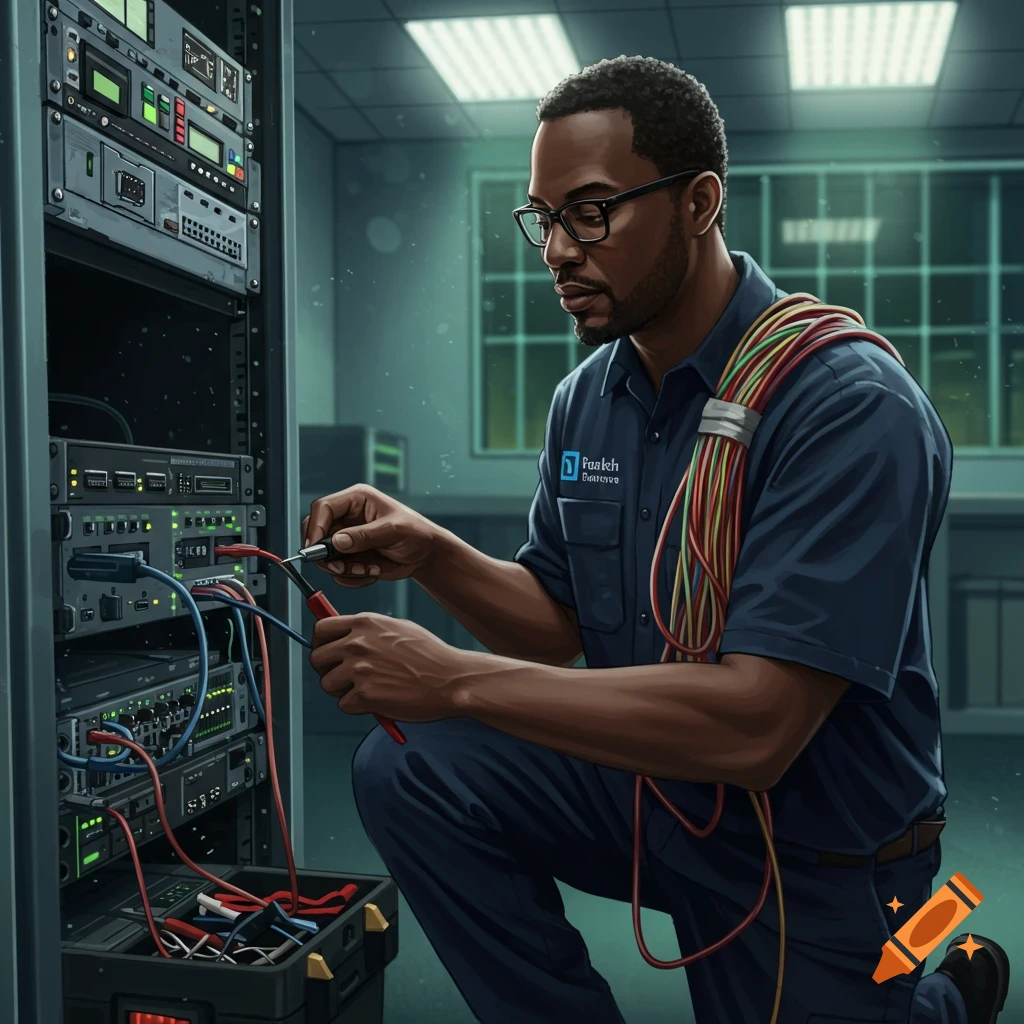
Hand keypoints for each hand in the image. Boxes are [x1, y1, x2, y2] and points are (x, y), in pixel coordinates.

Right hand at [302, 484, 441, 588]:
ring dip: (343, 569)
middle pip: (316, 533)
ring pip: (325, 557)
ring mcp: (347, 538)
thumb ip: (364, 536)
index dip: (316, 527)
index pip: (323, 508)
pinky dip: (351, 577)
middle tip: (340, 567)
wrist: (426, 555)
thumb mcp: (393, 531)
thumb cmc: (416, 533)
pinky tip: (372, 571)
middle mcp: (347, 518)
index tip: (316, 548)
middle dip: (325, 554)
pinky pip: (337, 571)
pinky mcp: (350, 557)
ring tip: (368, 569)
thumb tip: (337, 542)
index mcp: (356, 499)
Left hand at [309, 613, 471, 721]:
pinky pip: (344, 704)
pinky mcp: (365, 695)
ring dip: (342, 691)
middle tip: (344, 678)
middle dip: (327, 670)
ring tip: (367, 689)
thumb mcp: (397, 629)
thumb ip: (368, 631)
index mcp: (365, 622)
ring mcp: (360, 669)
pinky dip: (358, 707)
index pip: (321, 628)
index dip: (321, 643)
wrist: (451, 679)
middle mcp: (358, 642)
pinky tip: (378, 700)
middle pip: (316, 658)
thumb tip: (342, 637)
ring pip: (327, 684)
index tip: (328, 653)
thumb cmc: (429, 656)